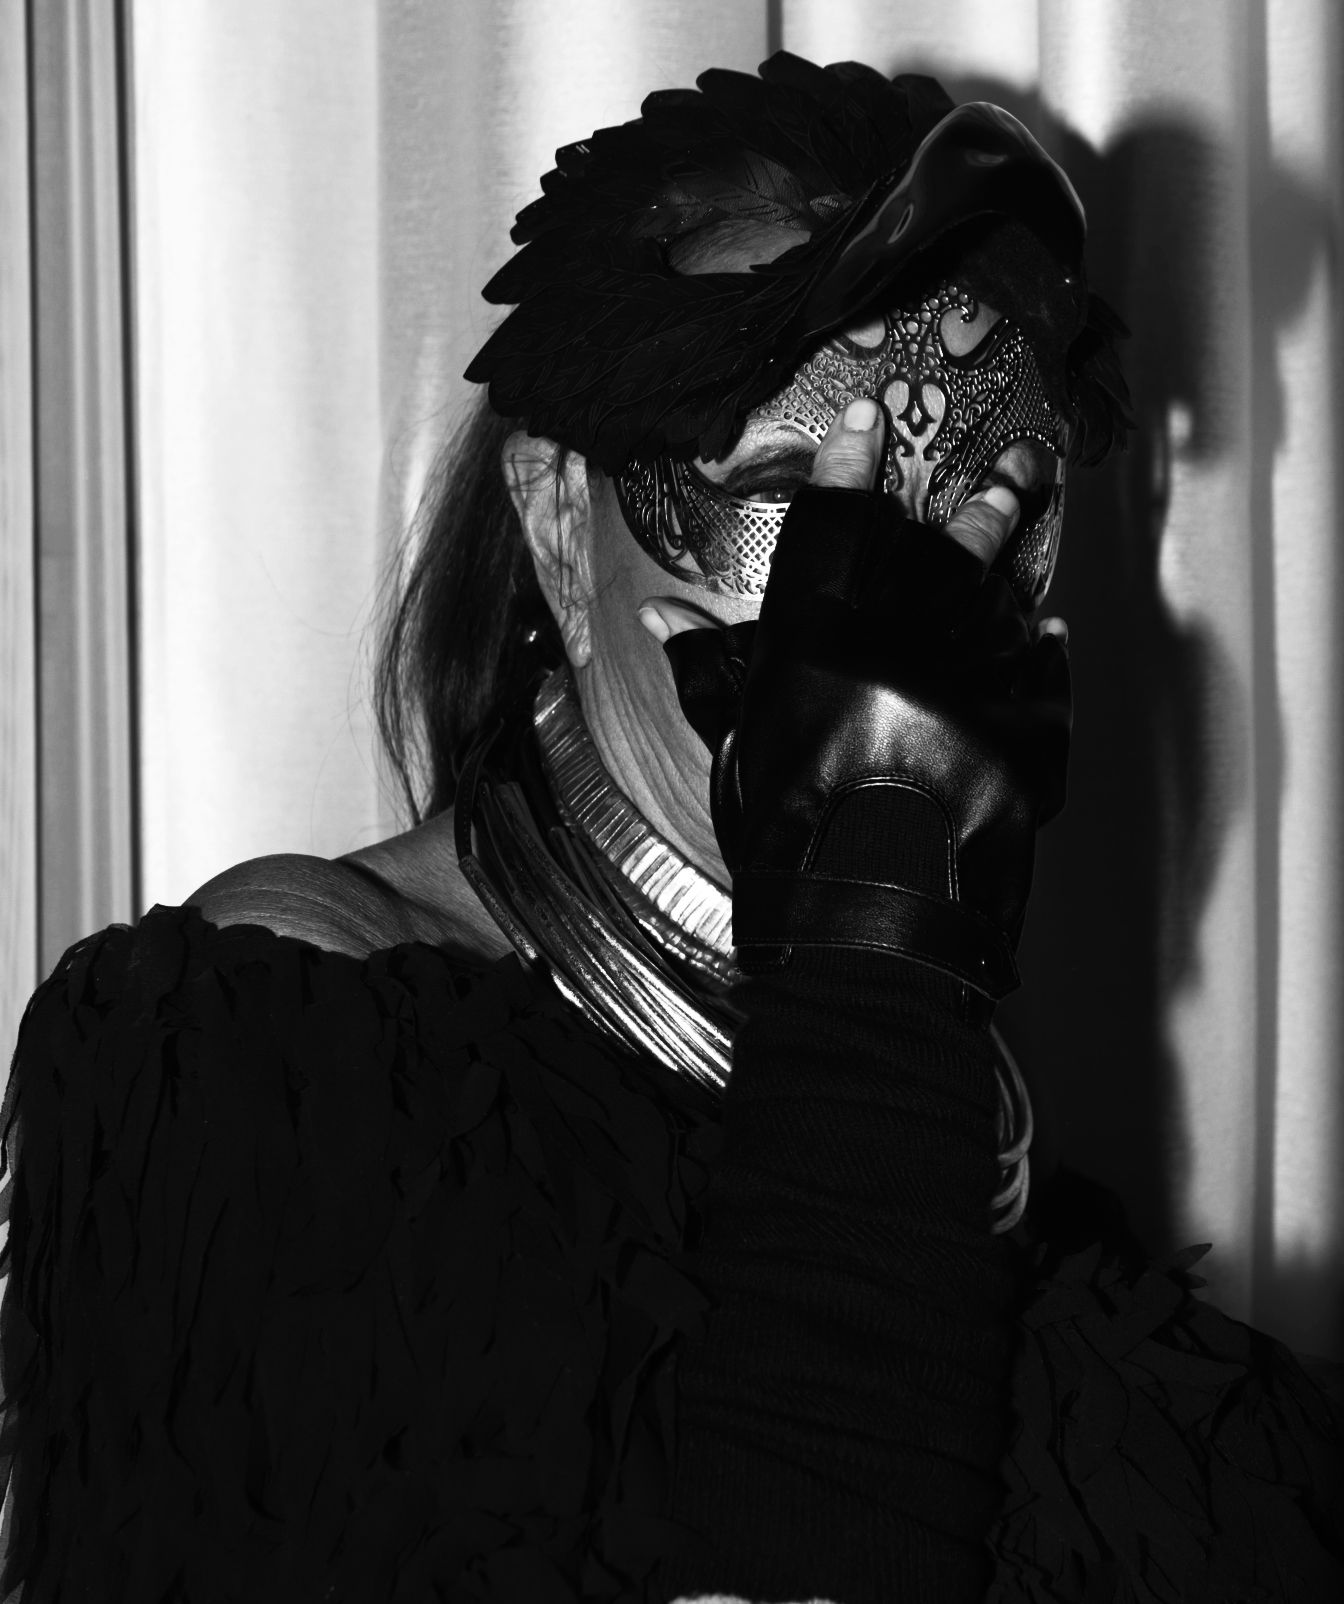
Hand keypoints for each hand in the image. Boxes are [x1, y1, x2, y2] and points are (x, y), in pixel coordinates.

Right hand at [642, 398, 1071, 997]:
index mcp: (817, 650)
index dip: (848, 466)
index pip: (833, 530)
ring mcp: (973, 691)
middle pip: (940, 549)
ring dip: (1012, 547)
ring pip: (999, 595)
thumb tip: (659, 612)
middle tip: (1015, 454)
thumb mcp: (735, 753)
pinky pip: (1045, 676)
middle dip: (977, 497)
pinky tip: (1046, 624)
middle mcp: (901, 650)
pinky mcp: (1028, 739)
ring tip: (1027, 496)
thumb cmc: (786, 850)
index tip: (868, 419)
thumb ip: (711, 674)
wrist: (867, 939)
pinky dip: (1043, 648)